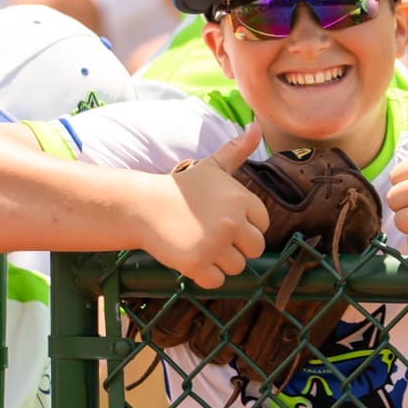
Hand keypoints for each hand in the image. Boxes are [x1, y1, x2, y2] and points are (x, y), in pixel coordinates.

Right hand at [147, 124, 267, 288]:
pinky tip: (191, 258)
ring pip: (237, 267)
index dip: (244, 226)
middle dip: (236, 247)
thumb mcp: (212, 166)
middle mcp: (232, 221)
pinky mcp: (197, 263)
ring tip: (199, 243)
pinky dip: (205, 276)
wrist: (144, 205)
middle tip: (211, 235)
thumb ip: (238, 150)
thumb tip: (256, 126)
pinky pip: (217, 282)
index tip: (222, 219)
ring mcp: (214, 244)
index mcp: (241, 199)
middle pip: (255, 249)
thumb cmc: (182, 189)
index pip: (263, 225)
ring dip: (220, 262)